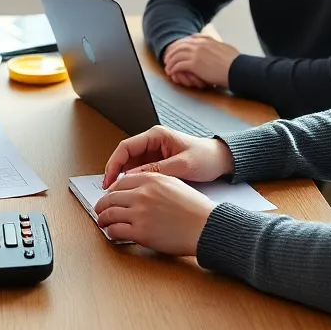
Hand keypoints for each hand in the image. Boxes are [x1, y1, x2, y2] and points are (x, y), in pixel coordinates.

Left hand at [94, 172, 215, 254]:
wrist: (205, 227)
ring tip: (102, 222)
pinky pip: (116, 230)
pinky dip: (110, 232)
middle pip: (111, 197)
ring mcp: (140, 213)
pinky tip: (112, 233)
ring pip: (109, 214)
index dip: (111, 191)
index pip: (121, 182)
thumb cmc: (195, 208)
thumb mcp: (174, 184)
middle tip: (99, 210)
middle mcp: (143, 194)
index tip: (109, 196)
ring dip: (102, 219)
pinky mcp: (141, 232)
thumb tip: (136, 189)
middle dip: (102, 205)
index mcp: (151, 180)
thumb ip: (153, 183)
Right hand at [102, 125, 233, 187]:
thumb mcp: (182, 165)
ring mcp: (154, 153)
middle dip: (115, 172)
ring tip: (117, 193)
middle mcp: (152, 142)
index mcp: (156, 136)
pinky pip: (140, 171)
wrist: (221, 160)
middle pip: (125, 156)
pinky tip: (130, 192)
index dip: (114, 163)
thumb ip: (157, 170)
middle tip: (108, 190)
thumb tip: (133, 177)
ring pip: (130, 165)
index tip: (109, 179)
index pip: (126, 147)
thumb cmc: (205, 157)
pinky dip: (133, 181)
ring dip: (123, 178)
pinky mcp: (157, 163)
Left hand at [163, 35, 239, 88]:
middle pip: (179, 45)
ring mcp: (196, 53)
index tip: (177, 49)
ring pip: (176, 55)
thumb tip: (218, 47)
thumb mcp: (225, 48)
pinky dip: (173, 68)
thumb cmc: (235, 62)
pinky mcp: (194, 64)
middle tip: (167, 58)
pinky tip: (172, 72)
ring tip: (168, 67)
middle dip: (172, 52)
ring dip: (170, 61)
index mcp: (207, 39)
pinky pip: (179, 65)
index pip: (189, 39)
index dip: (180, 44)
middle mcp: (200, 44)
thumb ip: (217, 46)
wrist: (237, 69)